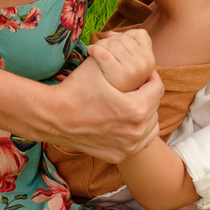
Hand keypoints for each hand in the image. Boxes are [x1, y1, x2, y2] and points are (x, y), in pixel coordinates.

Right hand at [48, 57, 163, 163]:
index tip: (145, 74)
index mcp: (136, 108)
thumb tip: (141, 53)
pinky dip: (138, 132)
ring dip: (146, 113)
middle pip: (155, 107)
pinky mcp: (118, 156)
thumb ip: (126, 60)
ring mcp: (127, 146)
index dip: (152, 77)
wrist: (52, 116)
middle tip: (137, 87)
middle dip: (148, 95)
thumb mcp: (102, 66)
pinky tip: (128, 122)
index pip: (157, 88)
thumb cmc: (76, 88)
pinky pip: (140, 142)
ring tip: (133, 103)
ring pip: (151, 126)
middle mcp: (136, 131)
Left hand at [87, 28, 155, 92]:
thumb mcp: (127, 64)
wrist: (100, 105)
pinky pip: (104, 54)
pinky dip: (94, 50)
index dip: (125, 36)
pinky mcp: (118, 75)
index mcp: (150, 61)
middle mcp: (145, 65)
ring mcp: (133, 70)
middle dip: (110, 40)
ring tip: (96, 51)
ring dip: (101, 44)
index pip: (141, 34)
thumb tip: (110, 33)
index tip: (115, 43)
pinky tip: (90, 51)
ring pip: (113, 43)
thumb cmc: (112, 82)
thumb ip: (124, 46)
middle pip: (125, 38)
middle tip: (102, 48)